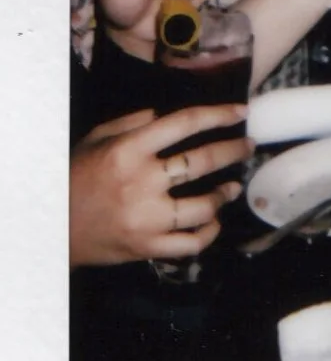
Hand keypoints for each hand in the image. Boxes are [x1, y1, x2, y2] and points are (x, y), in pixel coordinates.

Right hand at [70, 103, 252, 267]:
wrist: (51, 227)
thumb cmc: (75, 178)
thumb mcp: (96, 140)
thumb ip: (132, 122)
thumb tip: (166, 114)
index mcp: (129, 150)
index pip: (184, 124)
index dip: (218, 115)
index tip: (240, 112)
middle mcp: (141, 182)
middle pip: (202, 161)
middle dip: (233, 150)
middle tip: (248, 145)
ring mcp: (146, 219)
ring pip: (203, 205)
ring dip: (225, 193)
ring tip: (234, 186)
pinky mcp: (147, 247)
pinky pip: (191, 243)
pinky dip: (209, 233)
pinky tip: (214, 221)